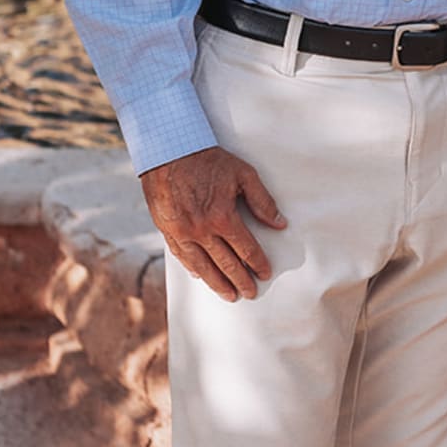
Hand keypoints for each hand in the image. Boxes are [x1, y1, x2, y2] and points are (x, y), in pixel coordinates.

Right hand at [141, 145, 285, 302]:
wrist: (168, 150)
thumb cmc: (207, 160)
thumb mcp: (242, 174)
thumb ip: (262, 200)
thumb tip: (279, 223)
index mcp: (223, 218)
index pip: (246, 249)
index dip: (257, 263)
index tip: (265, 273)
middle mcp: (202, 231)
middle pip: (226, 263)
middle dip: (240, 280)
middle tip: (250, 293)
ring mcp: (182, 233)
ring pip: (203, 267)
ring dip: (218, 283)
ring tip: (229, 295)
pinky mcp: (167, 230)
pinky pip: (182, 256)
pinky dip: (193, 269)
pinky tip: (201, 277)